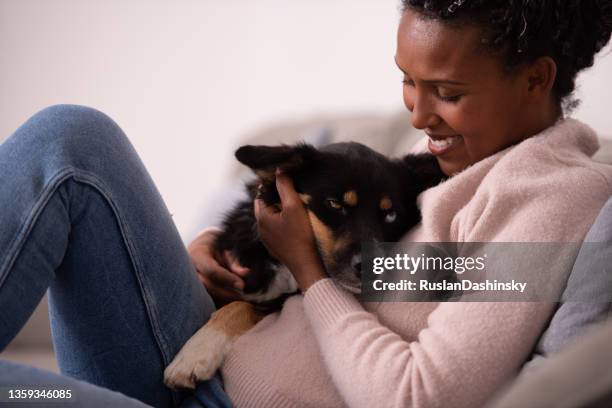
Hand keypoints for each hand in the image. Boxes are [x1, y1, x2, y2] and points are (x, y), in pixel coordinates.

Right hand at [188, 228, 249, 305]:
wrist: (202, 247)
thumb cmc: (216, 246)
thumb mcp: (225, 249)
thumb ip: (234, 262)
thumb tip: (246, 273)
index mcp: (197, 254)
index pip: (211, 270)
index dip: (228, 279)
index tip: (242, 285)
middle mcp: (188, 269)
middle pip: (206, 285)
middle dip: (225, 294)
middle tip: (242, 298)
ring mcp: (187, 281)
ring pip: (202, 296)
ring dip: (221, 301)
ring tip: (237, 303)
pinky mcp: (190, 291)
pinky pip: (202, 301)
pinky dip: (216, 304)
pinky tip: (228, 305)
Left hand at [254, 169, 326, 291]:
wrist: (305, 264)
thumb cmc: (300, 234)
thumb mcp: (293, 206)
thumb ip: (285, 186)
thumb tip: (279, 169)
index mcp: (261, 216)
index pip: (261, 192)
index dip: (272, 184)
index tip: (285, 179)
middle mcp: (260, 227)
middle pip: (265, 204)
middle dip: (276, 196)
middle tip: (292, 191)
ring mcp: (267, 239)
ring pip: (271, 217)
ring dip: (280, 209)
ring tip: (295, 204)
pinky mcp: (275, 246)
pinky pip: (276, 228)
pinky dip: (282, 221)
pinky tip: (295, 222)